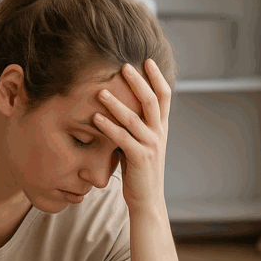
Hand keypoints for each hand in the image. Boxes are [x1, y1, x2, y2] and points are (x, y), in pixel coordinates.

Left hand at [93, 58, 171, 213]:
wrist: (147, 200)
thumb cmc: (139, 173)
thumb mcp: (140, 145)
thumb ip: (134, 129)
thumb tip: (119, 111)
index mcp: (161, 129)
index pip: (164, 97)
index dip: (157, 77)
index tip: (147, 61)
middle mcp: (159, 134)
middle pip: (151, 101)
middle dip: (138, 82)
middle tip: (124, 67)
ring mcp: (151, 146)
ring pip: (135, 118)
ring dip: (116, 103)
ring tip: (100, 92)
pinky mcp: (139, 158)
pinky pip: (122, 138)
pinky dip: (108, 127)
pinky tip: (96, 118)